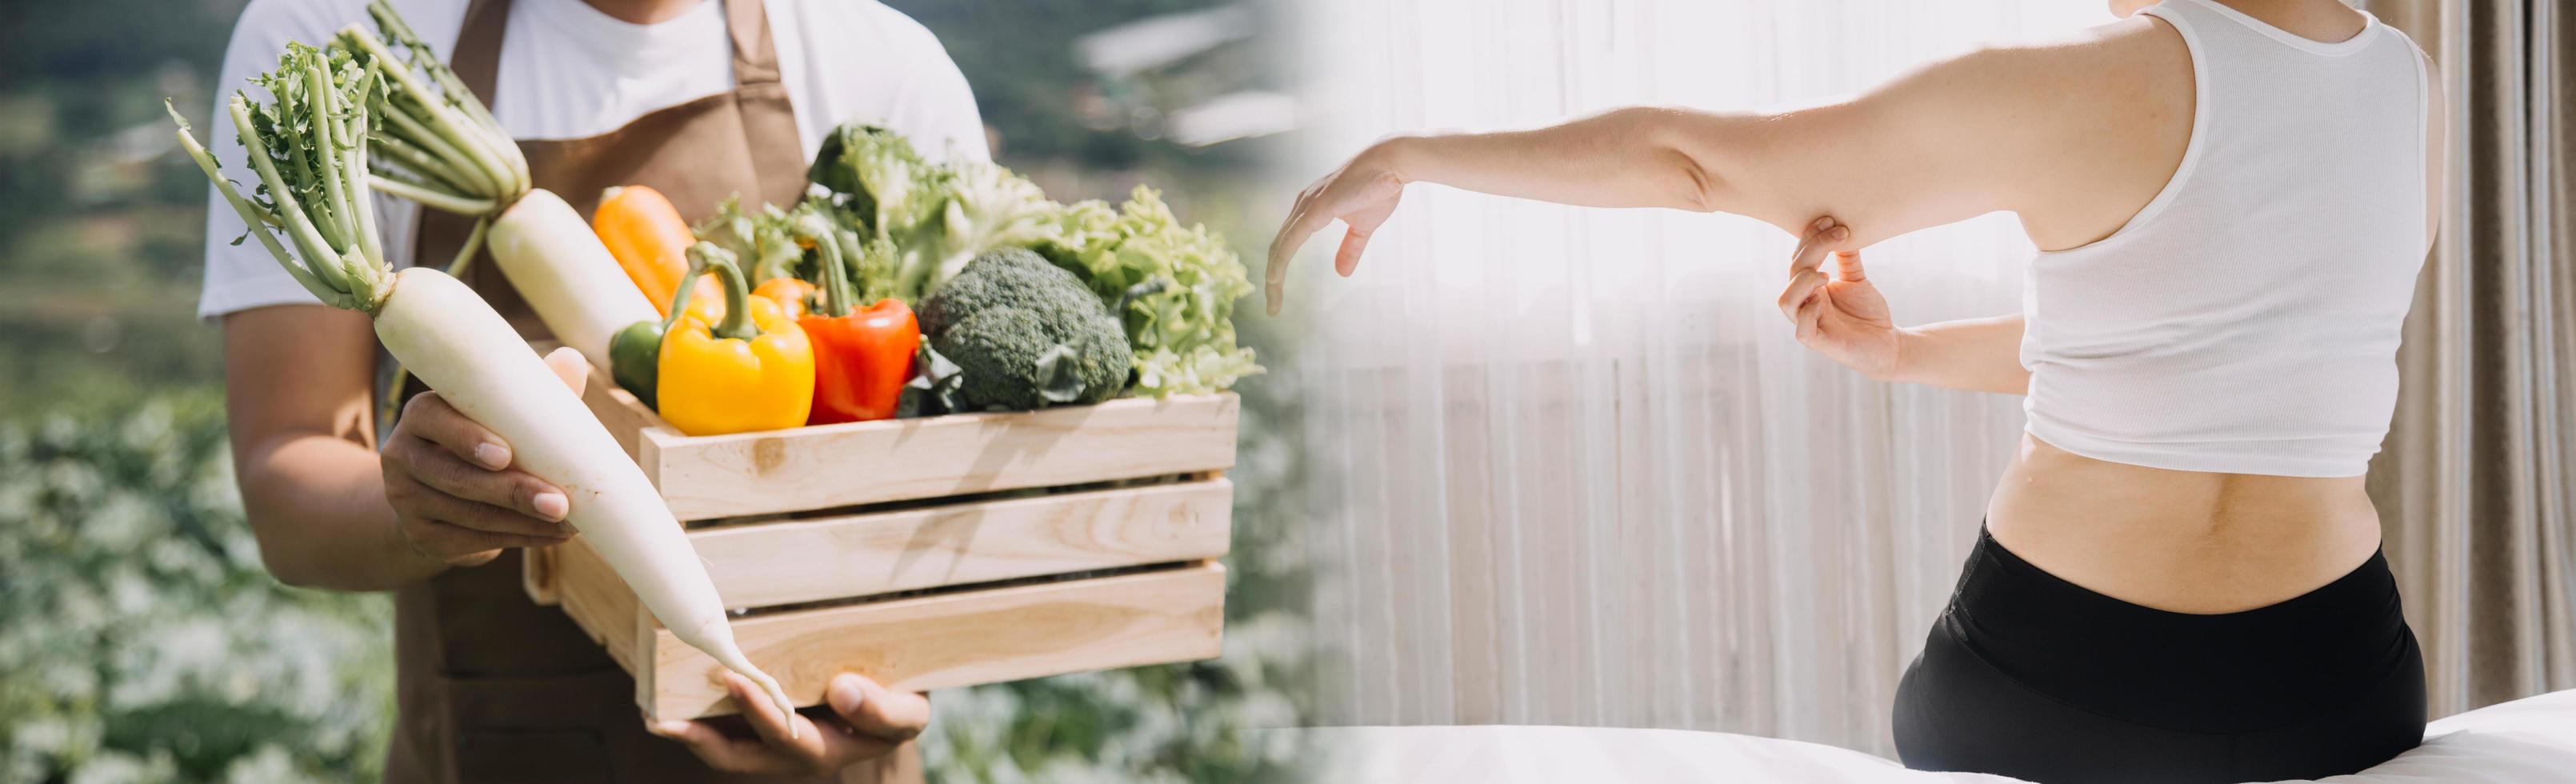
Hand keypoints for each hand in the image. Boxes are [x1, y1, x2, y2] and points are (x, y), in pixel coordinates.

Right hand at [380, 347, 588, 565]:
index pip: (434, 420)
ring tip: (570, 522)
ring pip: (470, 513)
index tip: (505, 454)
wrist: (436, 498)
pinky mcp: (422, 536)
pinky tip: (554, 536)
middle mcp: (402, 455)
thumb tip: (572, 359)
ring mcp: (406, 500)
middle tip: (560, 502)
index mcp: (422, 415)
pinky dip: (521, 538)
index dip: (468, 437)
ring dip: (525, 521)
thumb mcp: (498, 414)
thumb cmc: (482, 439)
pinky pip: (475, 541)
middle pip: (457, 476)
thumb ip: (529, 391)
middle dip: (514, 491)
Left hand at [650, 672, 929, 775]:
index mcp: (835, 751)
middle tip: (685, 709)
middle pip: (751, 757)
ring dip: (694, 736)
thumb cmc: (899, 700)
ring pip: (731, 751)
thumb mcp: (909, 710)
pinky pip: (724, 732)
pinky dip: (697, 721)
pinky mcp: (758, 728)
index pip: (798, 742)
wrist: (890, 692)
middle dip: (714, 737)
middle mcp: (800, 754)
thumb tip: (841, 692)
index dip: (765, 718)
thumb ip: (883, 710)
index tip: (756, 682)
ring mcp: (776, 744)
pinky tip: (667, 705)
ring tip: (659, 718)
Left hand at [1266, 138, 1411, 314]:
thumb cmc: (1380, 189)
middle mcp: (1303, 205)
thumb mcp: (1363, 227)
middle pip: (1278, 247)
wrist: (1394, 163)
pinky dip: (1280, 262)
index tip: (1277, 295)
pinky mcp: (1316, 208)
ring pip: (1279, 247)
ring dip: (1273, 278)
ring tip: (1272, 305)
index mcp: (1311, 208)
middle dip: (1272, 280)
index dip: (1279, 269)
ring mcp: (1307, 205)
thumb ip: (1350, 248)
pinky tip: (1274, 279)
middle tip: (1272, 308)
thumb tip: (1341, 274)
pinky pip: (1291, 240)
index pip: (1287, 243)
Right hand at [1778, 217, 1901, 379]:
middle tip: (1841, 232)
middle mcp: (1804, 303)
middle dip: (1814, 248)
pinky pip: (1802, 330)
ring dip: (1803, 282)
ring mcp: (1809, 323)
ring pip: (1786, 301)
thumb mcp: (1857, 279)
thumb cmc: (1868, 313)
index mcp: (1809, 286)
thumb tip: (1842, 227)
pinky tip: (1822, 301)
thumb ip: (1846, 258)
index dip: (1809, 236)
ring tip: (1826, 273)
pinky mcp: (1820, 343)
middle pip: (1794, 271)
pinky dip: (1808, 314)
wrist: (1888, 345)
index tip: (1830, 218)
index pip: (1799, 257)